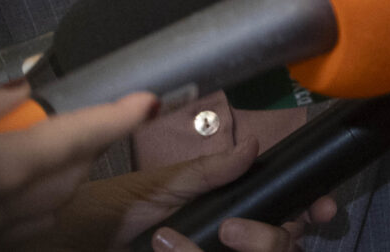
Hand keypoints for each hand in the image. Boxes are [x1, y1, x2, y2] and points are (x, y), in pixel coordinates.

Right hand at [0, 36, 155, 247]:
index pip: (74, 137)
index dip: (115, 116)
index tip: (145, 101)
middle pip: (70, 172)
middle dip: (81, 139)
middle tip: (77, 112)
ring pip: (50, 204)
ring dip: (55, 172)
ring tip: (31, 143)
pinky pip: (22, 229)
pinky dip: (28, 204)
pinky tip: (5, 182)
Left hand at [53, 140, 335, 250]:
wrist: (66, 241)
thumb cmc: (110, 213)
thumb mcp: (159, 187)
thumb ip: (207, 171)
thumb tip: (253, 147)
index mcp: (230, 214)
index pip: (288, 215)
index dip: (310, 212)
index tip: (322, 209)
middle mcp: (231, 244)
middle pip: (283, 247)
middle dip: (270, 239)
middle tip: (234, 231)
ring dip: (243, 247)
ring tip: (172, 244)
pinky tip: (167, 250)